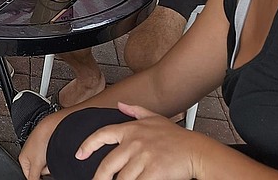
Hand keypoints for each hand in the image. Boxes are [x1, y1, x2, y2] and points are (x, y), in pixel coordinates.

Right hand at [18, 117, 54, 179]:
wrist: (51, 127)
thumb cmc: (40, 140)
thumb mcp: (36, 164)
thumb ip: (33, 176)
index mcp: (23, 158)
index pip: (29, 176)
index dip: (37, 177)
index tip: (44, 177)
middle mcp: (29, 154)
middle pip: (38, 171)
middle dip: (44, 170)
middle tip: (46, 163)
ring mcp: (38, 150)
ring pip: (45, 165)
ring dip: (49, 163)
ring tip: (50, 156)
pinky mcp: (46, 147)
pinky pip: (49, 158)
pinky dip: (52, 157)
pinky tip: (53, 153)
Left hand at [76, 102, 199, 179]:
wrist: (197, 151)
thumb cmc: (177, 138)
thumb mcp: (154, 118)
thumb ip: (135, 110)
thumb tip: (120, 104)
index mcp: (131, 129)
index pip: (102, 134)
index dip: (87, 145)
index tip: (79, 154)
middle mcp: (133, 142)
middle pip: (108, 164)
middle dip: (99, 177)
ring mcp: (142, 157)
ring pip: (121, 178)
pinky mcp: (152, 171)